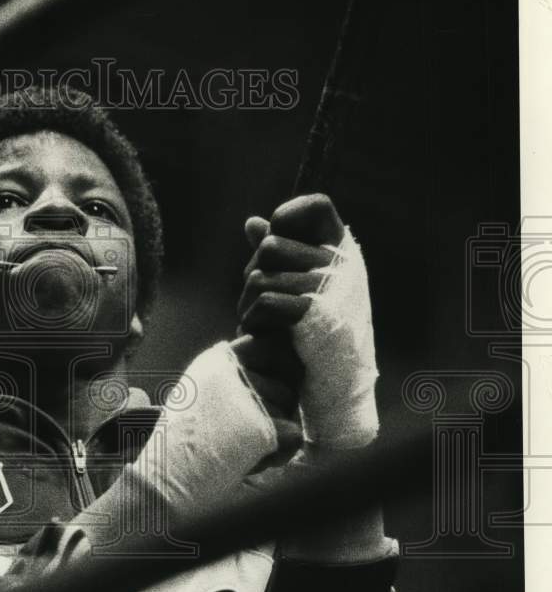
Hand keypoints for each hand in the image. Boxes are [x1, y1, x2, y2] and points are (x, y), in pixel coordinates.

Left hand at [239, 193, 378, 450]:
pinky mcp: (316, 315)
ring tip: (267, 324)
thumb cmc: (307, 331)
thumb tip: (252, 223)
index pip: (318, 206)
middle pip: (269, 246)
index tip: (279, 238)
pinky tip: (263, 334)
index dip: (290, 215)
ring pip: (258, 276)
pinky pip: (265, 301)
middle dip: (254, 274)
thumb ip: (276, 253)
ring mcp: (331, 289)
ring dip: (249, 303)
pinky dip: (253, 320)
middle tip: (267, 302)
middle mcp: (342, 265)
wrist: (330, 385)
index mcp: (341, 252)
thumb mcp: (293, 286)